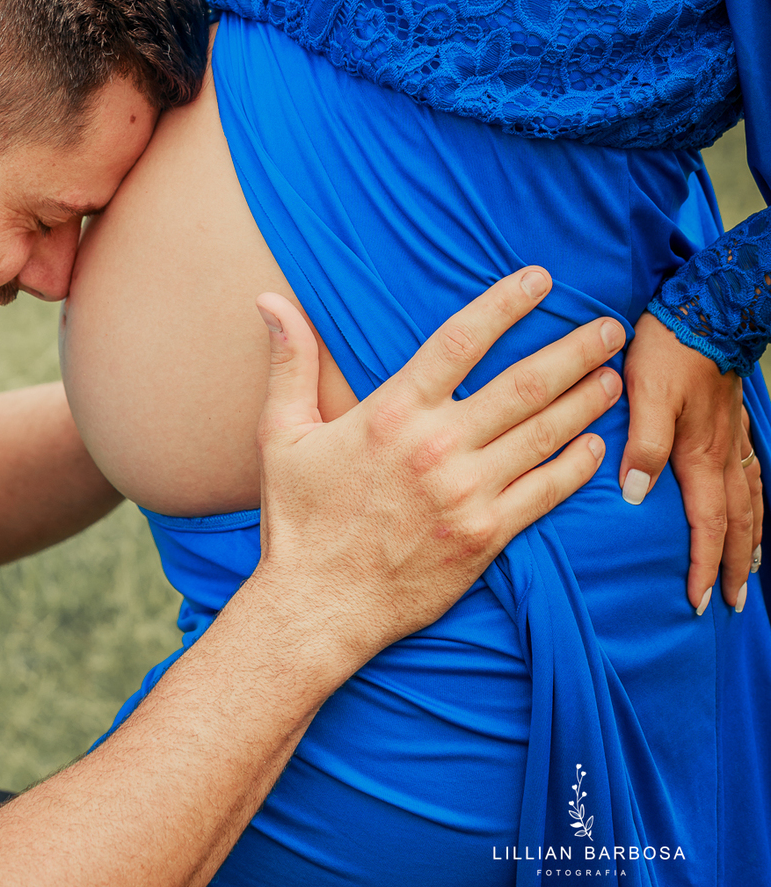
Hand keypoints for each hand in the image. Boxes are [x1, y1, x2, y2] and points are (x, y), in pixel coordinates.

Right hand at [252, 266, 618, 671]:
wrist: (316, 607)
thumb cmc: (298, 518)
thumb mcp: (282, 433)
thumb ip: (290, 362)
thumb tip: (270, 299)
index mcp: (393, 413)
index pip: (460, 341)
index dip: (505, 304)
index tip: (540, 280)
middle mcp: (437, 447)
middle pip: (523, 385)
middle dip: (574, 351)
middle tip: (612, 328)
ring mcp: (467, 494)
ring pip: (543, 435)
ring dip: (586, 401)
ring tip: (615, 376)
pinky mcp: (486, 538)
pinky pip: (544, 493)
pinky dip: (576, 465)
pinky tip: (597, 444)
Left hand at [621, 310, 761, 610]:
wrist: (706, 307)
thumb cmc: (668, 347)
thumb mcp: (645, 391)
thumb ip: (643, 443)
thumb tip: (634, 494)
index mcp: (700, 455)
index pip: (708, 525)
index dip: (705, 565)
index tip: (702, 601)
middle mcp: (723, 455)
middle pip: (737, 524)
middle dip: (735, 567)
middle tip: (732, 604)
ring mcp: (733, 439)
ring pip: (752, 503)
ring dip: (752, 540)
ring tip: (751, 570)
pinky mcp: (733, 423)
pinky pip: (754, 476)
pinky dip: (757, 503)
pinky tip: (753, 509)